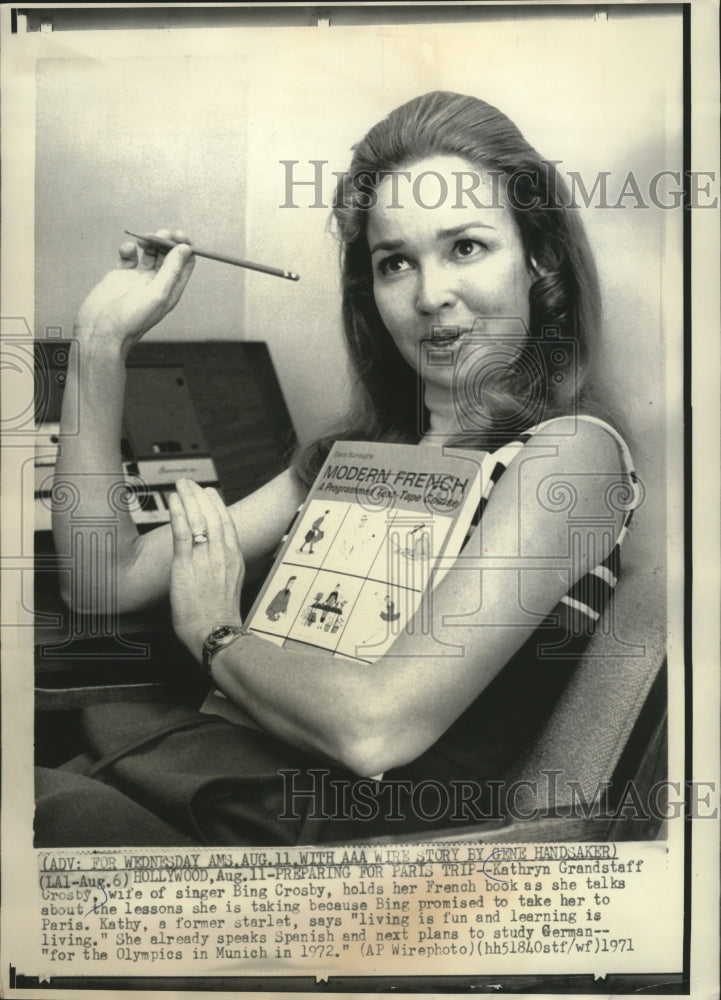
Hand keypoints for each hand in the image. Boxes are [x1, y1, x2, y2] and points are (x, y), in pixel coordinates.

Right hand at [74, 229, 195, 356]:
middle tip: (160, 233)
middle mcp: (157, 284)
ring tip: (143, 238)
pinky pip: (129, 256)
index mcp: (171, 290)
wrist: (99, 331)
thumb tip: (186, 248)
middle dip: (166, 241)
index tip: (178, 235)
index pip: (185, 263)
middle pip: (168, 255)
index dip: (184, 247)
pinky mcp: (121, 276)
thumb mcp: (157, 294)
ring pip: (150, 253)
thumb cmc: (130, 320)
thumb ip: (171, 270)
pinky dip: (128, 249)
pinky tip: (126, 249)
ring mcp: (139, 279)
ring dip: (149, 241)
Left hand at [168, 479, 245, 660]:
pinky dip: (178, 513)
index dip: (217, 505)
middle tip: (190, 483)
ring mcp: (205, 558)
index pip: (227, 523)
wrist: (215, 632)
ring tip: (180, 486)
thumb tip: (213, 564)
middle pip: (213, 516)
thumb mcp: (229, 587)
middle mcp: (222, 554)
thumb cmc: (219, 617)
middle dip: (200, 496)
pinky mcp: (187, 565)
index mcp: (234, 559)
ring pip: (199, 519)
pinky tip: (174, 501)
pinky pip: (182, 532)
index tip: (209, 493)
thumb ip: (223, 570)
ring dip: (189, 498)